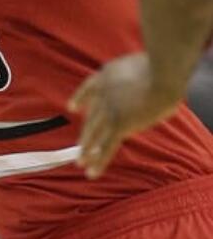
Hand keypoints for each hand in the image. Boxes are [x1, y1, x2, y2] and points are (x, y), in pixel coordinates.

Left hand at [68, 52, 181, 178]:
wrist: (163, 71)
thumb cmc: (164, 66)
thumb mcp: (144, 66)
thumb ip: (138, 79)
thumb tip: (148, 91)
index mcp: (107, 74)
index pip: (89, 88)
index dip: (81, 98)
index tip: (73, 107)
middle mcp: (103, 92)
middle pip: (91, 116)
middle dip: (86, 132)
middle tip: (81, 145)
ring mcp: (109, 109)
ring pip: (94, 134)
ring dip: (87, 150)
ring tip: (81, 162)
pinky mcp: (118, 124)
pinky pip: (106, 147)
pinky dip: (99, 162)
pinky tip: (91, 173)